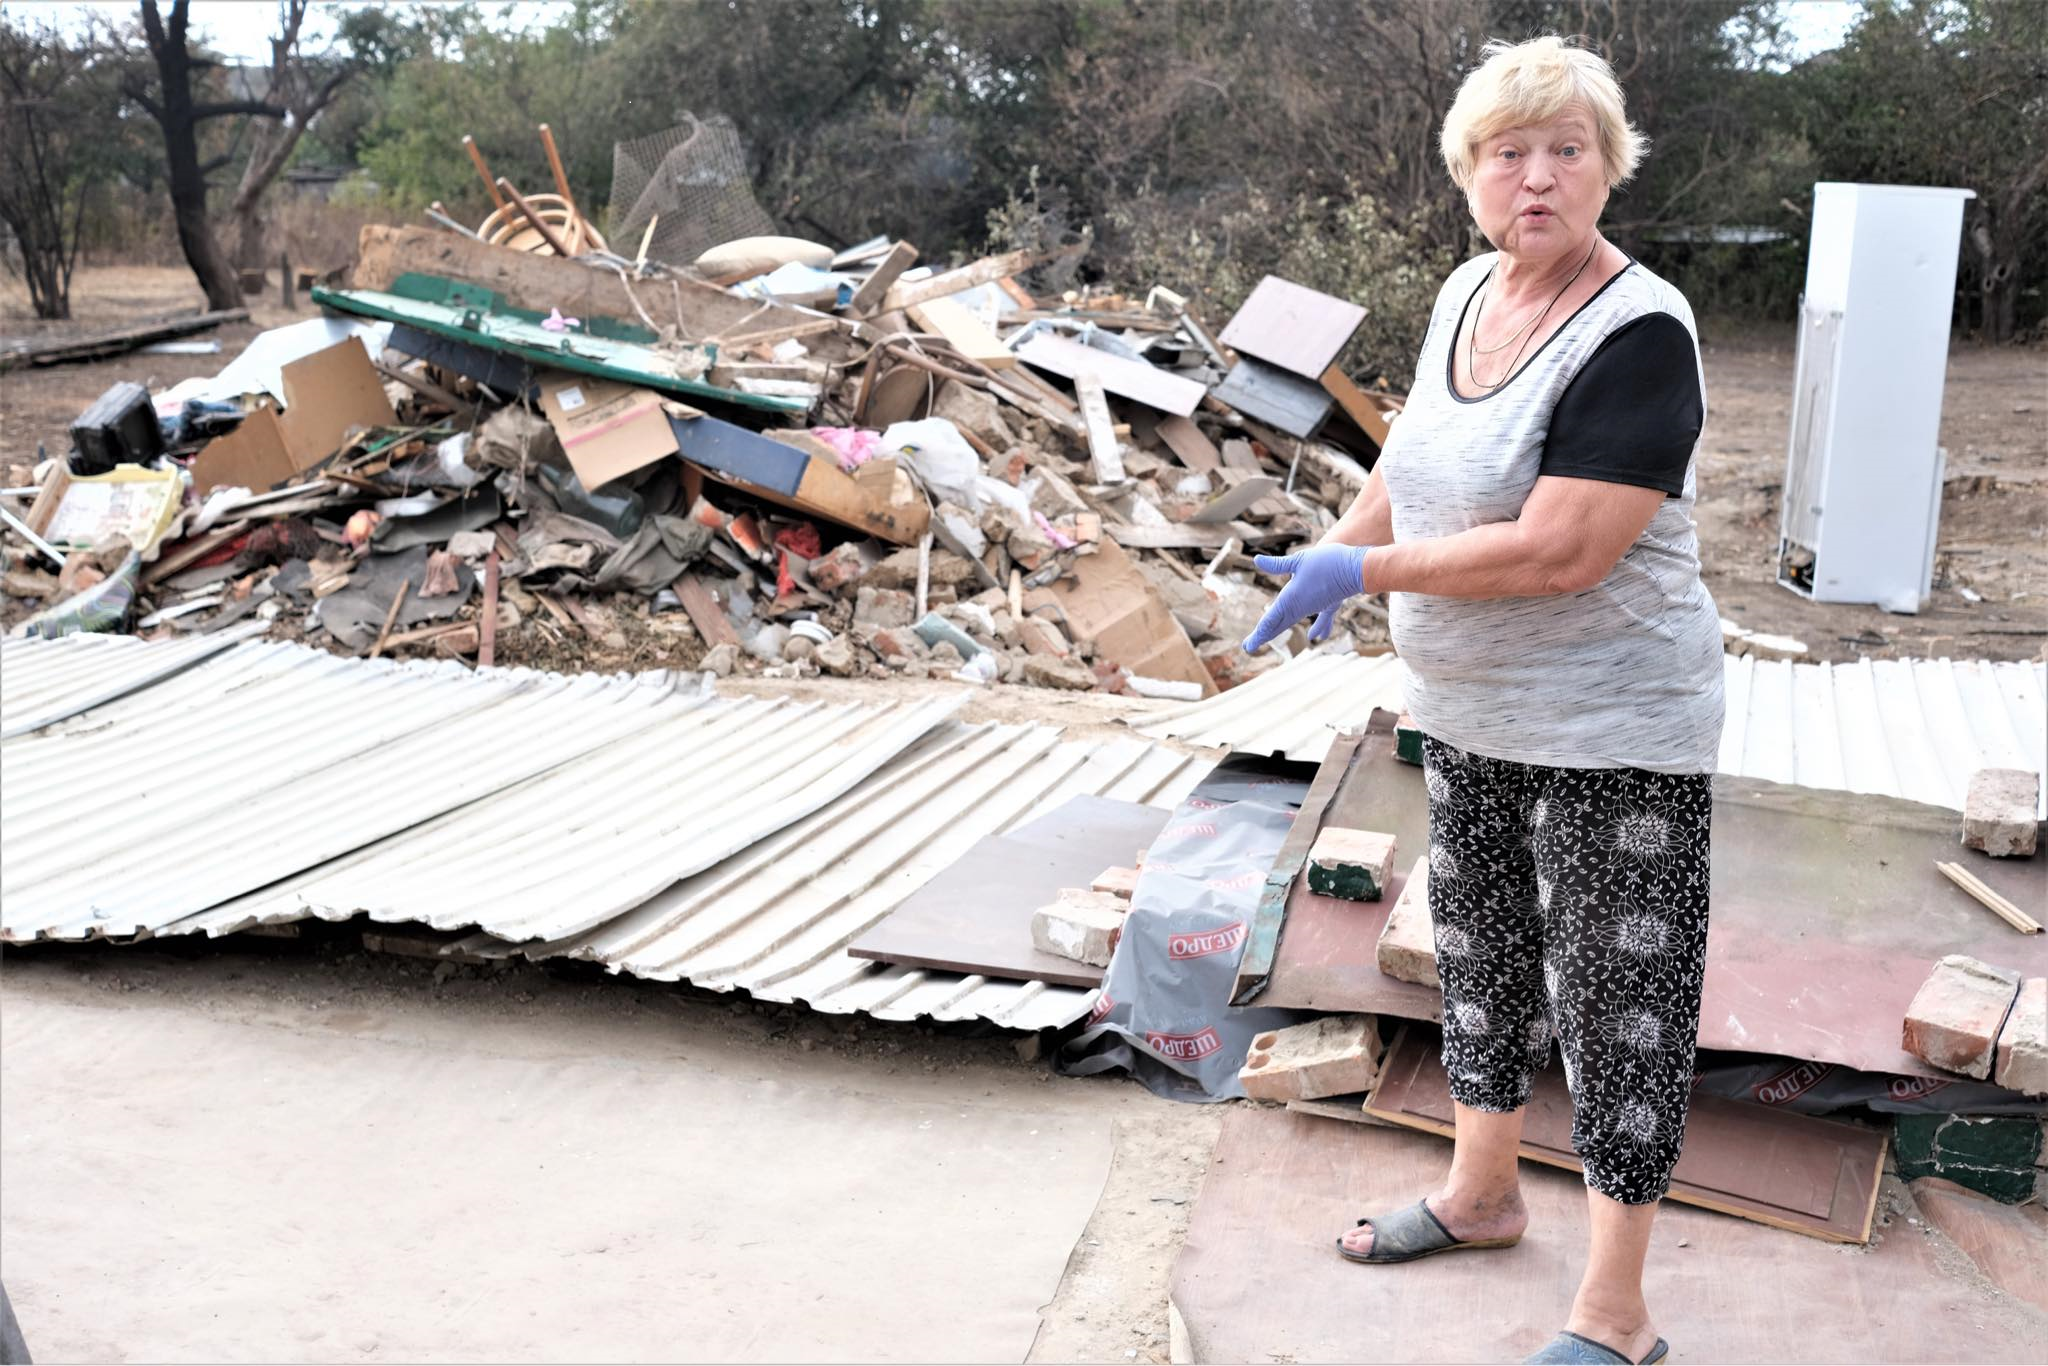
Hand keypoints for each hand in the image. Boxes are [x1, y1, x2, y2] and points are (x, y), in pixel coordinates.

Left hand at [1242, 544, 1369, 652]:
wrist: (1355, 569)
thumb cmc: (1325, 562)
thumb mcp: (1298, 560)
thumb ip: (1277, 565)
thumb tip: (1257, 560)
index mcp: (1289, 599)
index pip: (1270, 621)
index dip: (1258, 634)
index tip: (1248, 646)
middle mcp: (1300, 608)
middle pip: (1278, 625)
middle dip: (1263, 635)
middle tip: (1249, 646)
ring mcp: (1314, 607)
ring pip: (1292, 621)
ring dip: (1278, 629)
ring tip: (1266, 636)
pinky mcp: (1328, 604)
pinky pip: (1320, 620)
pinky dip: (1317, 628)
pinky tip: (1315, 636)